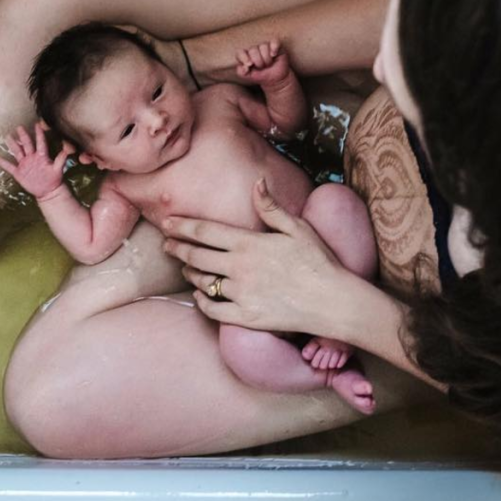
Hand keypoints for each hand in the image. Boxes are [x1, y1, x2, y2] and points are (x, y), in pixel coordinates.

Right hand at [0, 123, 75, 199]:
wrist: (48, 191)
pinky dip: (3, 163)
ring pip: (17, 152)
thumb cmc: (54, 180)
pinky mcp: (19, 173)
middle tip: (19, 127)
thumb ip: (61, 159)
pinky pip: (9, 167)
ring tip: (7, 136)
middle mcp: (32, 157)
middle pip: (26, 144)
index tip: (37, 124)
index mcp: (41, 156)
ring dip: (12, 145)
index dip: (39, 134)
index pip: (40, 143)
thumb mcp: (58, 169)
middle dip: (23, 136)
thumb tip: (68, 150)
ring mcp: (25, 164)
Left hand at [160, 178, 348, 336]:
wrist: (334, 302)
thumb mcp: (298, 229)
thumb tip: (256, 182)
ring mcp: (241, 294)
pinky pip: (212, 310)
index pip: (205, 231)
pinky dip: (201, 301)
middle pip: (196, 256)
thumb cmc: (319, 262)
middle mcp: (240, 268)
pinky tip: (199, 295)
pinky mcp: (246, 317)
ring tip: (185, 268)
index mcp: (250, 243)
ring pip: (202, 282)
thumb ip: (271, 207)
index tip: (167, 222)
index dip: (182, 226)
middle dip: (176, 248)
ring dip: (189, 274)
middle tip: (166, 245)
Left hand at [236, 39, 289, 84]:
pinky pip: (274, 42)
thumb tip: (244, 66)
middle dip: (258, 61)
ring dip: (266, 59)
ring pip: (263, 46)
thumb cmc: (260, 75)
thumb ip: (242, 72)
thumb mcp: (248, 76)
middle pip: (253, 50)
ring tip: (268, 64)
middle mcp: (254, 49)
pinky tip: (274, 55)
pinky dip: (274, 48)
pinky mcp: (275, 45)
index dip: (243, 57)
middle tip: (262, 67)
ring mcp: (265, 46)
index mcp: (246, 55)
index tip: (250, 64)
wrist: (275, 78)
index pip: (240, 52)